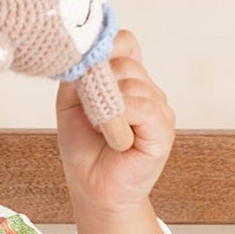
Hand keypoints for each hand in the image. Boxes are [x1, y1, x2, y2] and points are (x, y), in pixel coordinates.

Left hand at [54, 29, 176, 216]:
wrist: (93, 189)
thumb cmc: (84, 150)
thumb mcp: (71, 105)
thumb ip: (78, 76)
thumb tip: (87, 56)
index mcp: (127, 81)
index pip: (125, 44)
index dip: (107, 48)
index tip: (87, 66)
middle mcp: (147, 90)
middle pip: (125, 62)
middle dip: (100, 84)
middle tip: (90, 114)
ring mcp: (159, 108)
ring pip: (133, 83)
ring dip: (107, 107)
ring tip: (102, 131)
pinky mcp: (164, 129)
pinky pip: (143, 107)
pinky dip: (122, 118)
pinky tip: (116, 136)